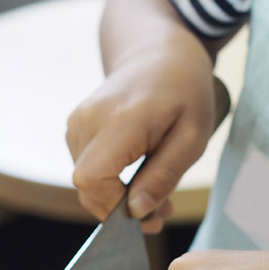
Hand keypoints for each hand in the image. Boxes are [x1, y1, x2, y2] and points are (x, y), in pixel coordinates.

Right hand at [66, 43, 214, 228]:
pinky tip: (138, 177)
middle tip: (162, 213)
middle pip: (86, 186)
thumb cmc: (184, 93)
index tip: (151, 216)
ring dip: (118, 198)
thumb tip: (136, 212)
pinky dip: (112, 183)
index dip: (115, 207)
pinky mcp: (77, 128)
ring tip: (156, 191)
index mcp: (119, 120)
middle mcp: (88, 119)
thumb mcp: (191, 139)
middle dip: (121, 209)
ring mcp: (77, 122)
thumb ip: (163, 177)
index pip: (93, 180)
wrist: (160, 53)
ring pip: (86, 182)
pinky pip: (88, 170)